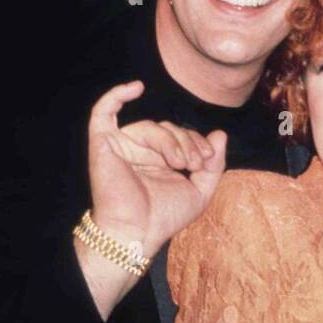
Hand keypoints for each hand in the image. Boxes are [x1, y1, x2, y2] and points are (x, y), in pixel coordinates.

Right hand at [87, 80, 226, 253]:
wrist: (138, 234)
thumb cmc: (164, 218)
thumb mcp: (200, 192)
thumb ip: (213, 165)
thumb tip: (220, 134)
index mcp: (159, 160)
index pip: (180, 136)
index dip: (197, 141)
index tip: (208, 160)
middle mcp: (139, 152)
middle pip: (166, 128)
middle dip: (187, 141)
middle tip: (196, 163)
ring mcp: (121, 147)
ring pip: (149, 126)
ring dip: (171, 140)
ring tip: (181, 163)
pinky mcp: (103, 145)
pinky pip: (103, 112)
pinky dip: (116, 95)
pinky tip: (136, 88)